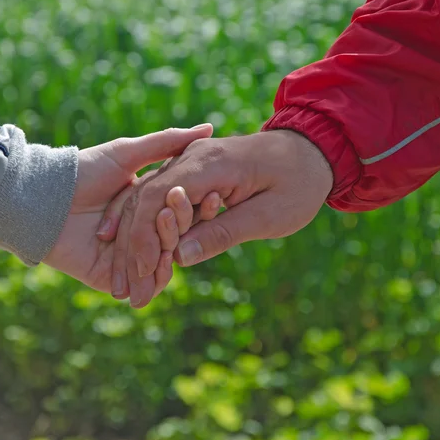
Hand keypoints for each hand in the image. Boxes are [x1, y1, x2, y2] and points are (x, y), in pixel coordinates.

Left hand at [42, 124, 213, 293]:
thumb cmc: (84, 171)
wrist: (45, 197)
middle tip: (177, 217)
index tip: (214, 196)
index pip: (176, 212)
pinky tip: (162, 268)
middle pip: (171, 239)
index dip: (195, 207)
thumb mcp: (128, 153)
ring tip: (171, 241)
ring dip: (169, 252)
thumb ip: (168, 143)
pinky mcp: (109, 277)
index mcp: (143, 206)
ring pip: (160, 263)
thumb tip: (210, 128)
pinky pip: (140, 283)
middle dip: (179, 229)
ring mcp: (124, 257)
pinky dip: (154, 279)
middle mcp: (136, 232)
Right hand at [106, 129, 333, 306]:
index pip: (159, 195)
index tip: (142, 270)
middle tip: (128, 287)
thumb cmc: (298, 184)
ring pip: (147, 196)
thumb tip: (180, 257)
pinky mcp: (192, 171)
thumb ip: (224, 232)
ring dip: (136, 236)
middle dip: (133, 242)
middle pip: (145, 197)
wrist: (311, 152)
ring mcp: (189, 161)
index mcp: (210, 164)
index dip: (144, 234)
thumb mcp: (269, 215)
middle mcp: (192, 157)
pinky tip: (140, 250)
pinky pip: (161, 196)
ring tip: (131, 276)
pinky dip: (149, 223)